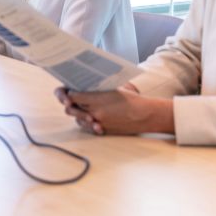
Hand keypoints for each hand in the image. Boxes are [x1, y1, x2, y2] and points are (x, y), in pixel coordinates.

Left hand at [55, 86, 173, 135]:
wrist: (146, 115)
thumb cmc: (132, 99)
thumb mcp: (114, 88)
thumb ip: (97, 88)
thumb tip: (84, 84)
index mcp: (97, 98)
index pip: (72, 95)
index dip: (69, 93)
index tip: (70, 90)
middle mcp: (95, 111)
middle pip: (72, 108)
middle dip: (70, 103)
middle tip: (70, 99)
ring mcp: (99, 122)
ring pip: (78, 119)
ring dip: (77, 114)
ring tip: (80, 108)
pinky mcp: (103, 130)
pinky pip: (87, 128)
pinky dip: (86, 123)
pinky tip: (89, 118)